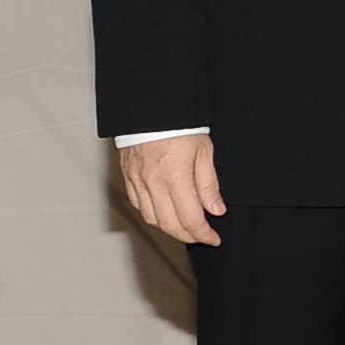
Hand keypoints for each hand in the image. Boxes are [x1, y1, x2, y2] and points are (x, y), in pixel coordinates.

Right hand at [118, 132, 225, 246]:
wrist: (151, 106)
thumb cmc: (179, 124)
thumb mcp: (204, 151)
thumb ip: (209, 184)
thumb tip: (216, 210)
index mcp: (176, 177)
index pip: (190, 219)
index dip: (203, 234)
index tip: (213, 238)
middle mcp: (154, 183)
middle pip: (170, 225)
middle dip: (188, 236)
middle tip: (202, 235)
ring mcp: (138, 181)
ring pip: (152, 220)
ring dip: (170, 228)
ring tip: (185, 226)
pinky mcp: (128, 177)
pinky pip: (139, 206)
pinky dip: (153, 216)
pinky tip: (165, 213)